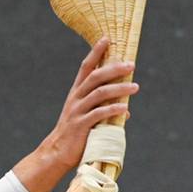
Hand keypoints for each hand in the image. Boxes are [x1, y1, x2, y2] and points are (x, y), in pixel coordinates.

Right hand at [45, 37, 137, 171]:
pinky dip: (113, 110)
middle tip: (131, 64)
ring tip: (135, 87)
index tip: (107, 39)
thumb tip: (125, 109)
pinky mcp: (80, 125)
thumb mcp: (88, 117)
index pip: (86, 67)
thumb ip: (104, 109)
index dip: (95, 52)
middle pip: (95, 77)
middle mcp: (76, 98)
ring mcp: (77, 111)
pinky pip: (98, 114)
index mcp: (76, 93)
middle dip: (114, 68)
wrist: (57, 153)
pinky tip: (125, 109)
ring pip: (99, 94)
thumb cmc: (75, 135)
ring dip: (119, 89)